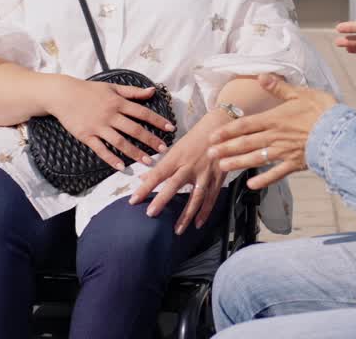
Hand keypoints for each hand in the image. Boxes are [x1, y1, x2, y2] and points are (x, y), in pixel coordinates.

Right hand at [46, 77, 175, 168]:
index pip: (142, 112)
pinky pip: (101, 149)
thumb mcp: (113, 87)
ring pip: (120, 142)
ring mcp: (98, 127)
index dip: (157, 121)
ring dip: (135, 152)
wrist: (63, 94)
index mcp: (118, 103)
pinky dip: (111, 158)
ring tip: (148, 162)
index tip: (170, 129)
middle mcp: (110, 115)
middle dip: (150, 140)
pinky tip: (122, 167)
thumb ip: (133, 91)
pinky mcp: (86, 136)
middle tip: (164, 150)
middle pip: (134, 129)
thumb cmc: (89, 90)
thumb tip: (153, 91)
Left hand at [128, 111, 229, 233]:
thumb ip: (162, 165)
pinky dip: (205, 211)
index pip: (158, 173)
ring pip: (195, 196)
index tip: (133, 200)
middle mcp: (190, 165)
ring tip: (177, 230)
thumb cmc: (196, 137)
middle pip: (174, 184)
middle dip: (162, 200)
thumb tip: (144, 177)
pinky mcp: (218, 176)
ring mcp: (206, 172)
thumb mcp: (176, 148)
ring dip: (186, 214)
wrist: (221, 125)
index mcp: (177, 156)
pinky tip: (198, 223)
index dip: (145, 187)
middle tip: (151, 214)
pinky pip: (211, 197)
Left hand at [208, 74, 336, 189]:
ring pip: (256, 158)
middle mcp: (275, 136)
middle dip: (226, 148)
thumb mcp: (300, 93)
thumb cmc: (322, 110)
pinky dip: (263, 179)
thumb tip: (261, 76)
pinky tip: (251, 185)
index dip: (227, 131)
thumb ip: (278, 87)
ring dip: (238, 163)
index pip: (245, 125)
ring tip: (222, 167)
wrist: (339, 132)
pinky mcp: (295, 163)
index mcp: (274, 119)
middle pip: (246, 143)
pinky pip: (276, 173)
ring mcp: (283, 152)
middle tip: (209, 154)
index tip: (212, 136)